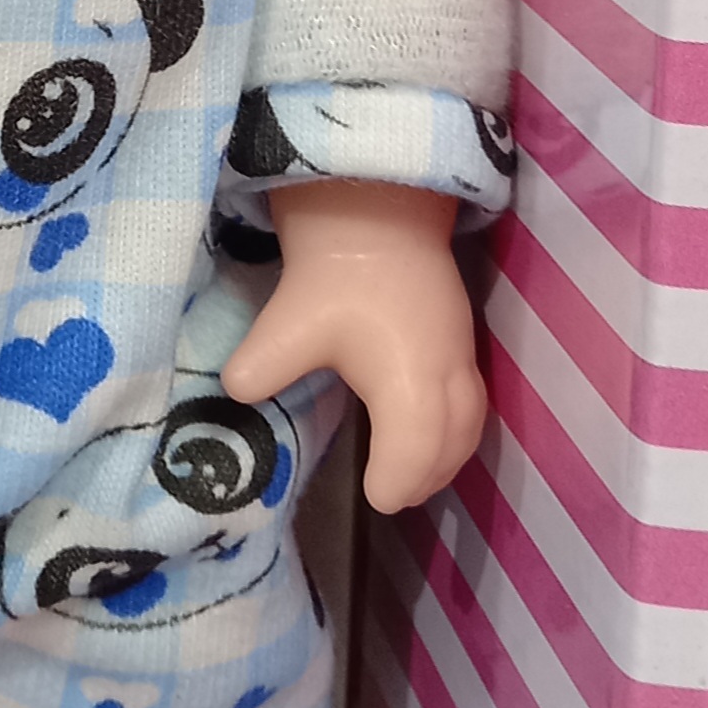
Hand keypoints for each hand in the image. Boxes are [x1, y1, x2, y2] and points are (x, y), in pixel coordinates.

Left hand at [223, 176, 484, 514]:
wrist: (379, 209)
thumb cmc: (337, 275)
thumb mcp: (287, 324)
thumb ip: (261, 368)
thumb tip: (235, 397)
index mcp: (407, 382)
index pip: (413, 451)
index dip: (397, 480)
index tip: (374, 498)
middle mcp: (445, 376)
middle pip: (450, 444)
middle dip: (425, 475)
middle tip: (393, 495)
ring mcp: (460, 356)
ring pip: (469, 424)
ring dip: (446, 456)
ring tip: (416, 476)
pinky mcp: (462, 339)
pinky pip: (472, 402)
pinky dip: (457, 429)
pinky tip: (430, 431)